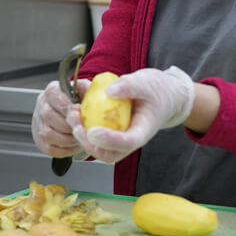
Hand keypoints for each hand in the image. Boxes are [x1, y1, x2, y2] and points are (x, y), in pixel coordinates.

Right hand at [31, 79, 90, 157]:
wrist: (68, 113)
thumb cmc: (76, 102)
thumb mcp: (83, 90)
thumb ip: (87, 90)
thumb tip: (94, 95)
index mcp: (51, 92)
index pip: (54, 96)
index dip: (67, 107)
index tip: (79, 112)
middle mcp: (42, 106)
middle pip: (49, 116)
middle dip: (68, 125)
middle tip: (81, 129)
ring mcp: (38, 124)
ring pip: (48, 135)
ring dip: (67, 140)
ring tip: (79, 139)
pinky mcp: (40, 140)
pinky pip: (50, 148)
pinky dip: (65, 150)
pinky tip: (74, 145)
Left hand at [68, 66, 195, 163]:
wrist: (163, 96)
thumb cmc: (157, 91)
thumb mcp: (146, 81)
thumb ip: (129, 85)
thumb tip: (109, 91)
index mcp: (143, 130)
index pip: (128, 142)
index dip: (110, 140)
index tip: (93, 131)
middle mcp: (130, 140)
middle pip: (109, 154)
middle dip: (89, 144)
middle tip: (76, 125)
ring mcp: (120, 140)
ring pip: (99, 150)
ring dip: (82, 138)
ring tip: (73, 116)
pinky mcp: (111, 133)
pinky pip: (95, 138)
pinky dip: (83, 129)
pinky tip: (76, 113)